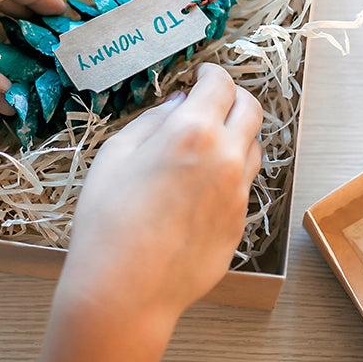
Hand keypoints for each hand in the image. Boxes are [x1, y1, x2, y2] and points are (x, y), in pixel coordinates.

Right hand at [58, 63, 263, 327]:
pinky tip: (200, 186)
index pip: (221, 84)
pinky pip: (242, 186)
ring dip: (237, 135)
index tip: (203, 74)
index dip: (212, 73)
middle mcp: (227, 157)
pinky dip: (230, 173)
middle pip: (251, 110)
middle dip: (234, 97)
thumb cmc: (108, 220)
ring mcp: (238, 194)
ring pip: (254, 148)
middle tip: (214, 99)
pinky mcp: (239, 225)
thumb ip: (152, 121)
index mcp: (193, 131)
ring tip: (209, 142)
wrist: (125, 289)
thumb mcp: (116, 154)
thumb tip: (178, 104)